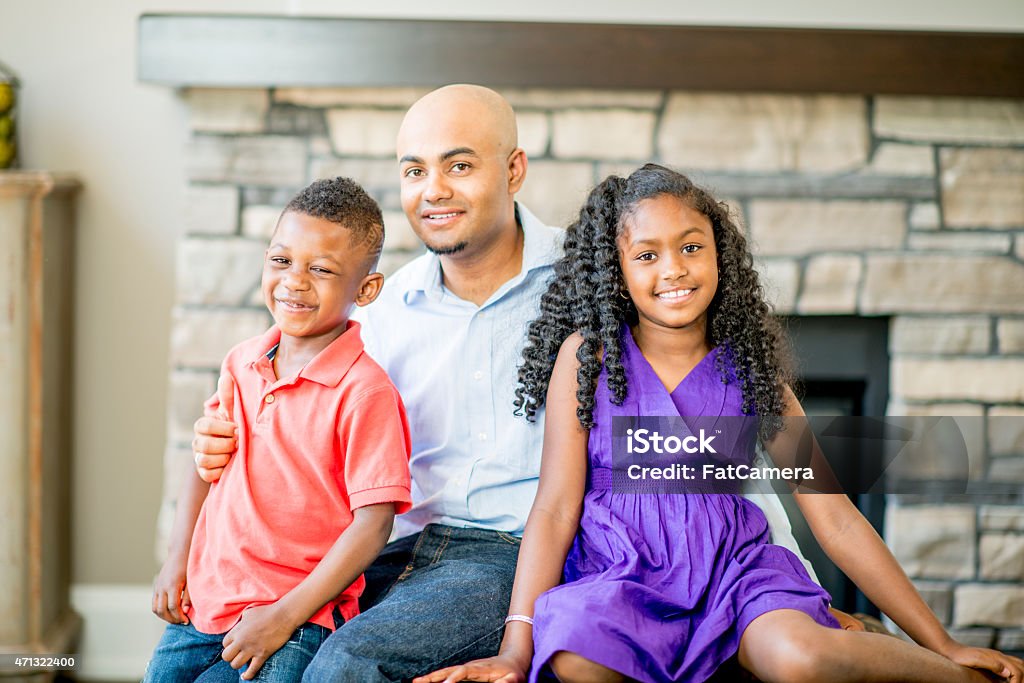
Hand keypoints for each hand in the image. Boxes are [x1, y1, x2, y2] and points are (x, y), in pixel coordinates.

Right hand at [151, 556, 190, 624]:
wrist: (180, 553)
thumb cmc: (189, 566)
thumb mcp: (191, 581)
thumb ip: (188, 597)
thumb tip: (185, 611)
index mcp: (172, 585)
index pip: (172, 607)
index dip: (179, 616)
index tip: (186, 621)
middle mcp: (162, 587)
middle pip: (162, 610)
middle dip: (171, 619)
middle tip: (181, 622)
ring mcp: (157, 587)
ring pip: (155, 608)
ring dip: (164, 616)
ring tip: (176, 618)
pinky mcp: (156, 586)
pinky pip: (154, 603)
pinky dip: (160, 610)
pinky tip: (170, 611)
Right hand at [194, 374, 237, 482]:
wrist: (240, 450)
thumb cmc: (235, 428)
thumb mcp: (233, 412)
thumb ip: (228, 397)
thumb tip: (227, 376)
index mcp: (202, 425)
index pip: (205, 425)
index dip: (223, 428)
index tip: (237, 429)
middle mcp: (197, 441)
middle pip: (204, 445)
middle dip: (225, 445)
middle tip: (238, 443)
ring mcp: (199, 458)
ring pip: (204, 460)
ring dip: (224, 458)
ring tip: (234, 454)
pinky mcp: (204, 473)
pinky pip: (207, 474)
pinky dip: (220, 471)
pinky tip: (229, 466)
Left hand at [221, 604, 295, 680]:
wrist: (284, 615)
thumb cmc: (267, 611)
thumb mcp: (249, 613)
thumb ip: (241, 622)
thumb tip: (239, 627)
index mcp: (237, 630)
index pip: (224, 643)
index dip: (229, 645)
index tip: (235, 644)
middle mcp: (242, 641)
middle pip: (226, 656)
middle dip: (230, 656)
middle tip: (237, 653)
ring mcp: (252, 649)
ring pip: (235, 665)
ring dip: (238, 664)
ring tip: (243, 661)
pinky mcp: (262, 655)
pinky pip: (251, 670)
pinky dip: (247, 675)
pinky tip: (246, 675)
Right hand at [412, 655, 526, 682]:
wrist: (513, 660)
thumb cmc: (514, 672)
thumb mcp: (515, 678)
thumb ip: (508, 682)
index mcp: (481, 669)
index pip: (464, 672)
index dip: (453, 678)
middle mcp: (471, 667)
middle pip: (449, 670)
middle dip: (435, 676)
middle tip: (418, 682)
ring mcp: (467, 669)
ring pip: (446, 672)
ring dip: (431, 677)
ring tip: (416, 682)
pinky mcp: (465, 672)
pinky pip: (448, 675)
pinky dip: (437, 678)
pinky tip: (426, 681)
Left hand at [943, 641, 1023, 681]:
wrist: (950, 650)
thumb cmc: (961, 657)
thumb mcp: (976, 660)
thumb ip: (992, 664)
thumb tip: (1007, 673)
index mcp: (998, 657)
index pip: (1017, 671)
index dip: (1018, 682)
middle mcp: (999, 657)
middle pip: (1021, 666)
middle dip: (1023, 678)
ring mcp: (996, 658)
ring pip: (1017, 664)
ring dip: (1020, 674)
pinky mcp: (992, 661)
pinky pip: (1009, 666)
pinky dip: (1013, 673)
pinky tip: (1008, 680)